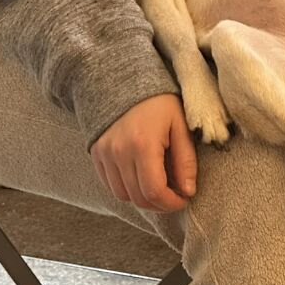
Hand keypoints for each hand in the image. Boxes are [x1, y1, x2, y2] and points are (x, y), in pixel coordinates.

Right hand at [90, 94, 196, 211]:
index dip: (171, 203)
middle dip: (159, 204)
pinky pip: (110, 184)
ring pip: (122, 195)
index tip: (184, 199)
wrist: (124, 79)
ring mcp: (104, 154)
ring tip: (159, 187)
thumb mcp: (180, 125)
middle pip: (138, 198)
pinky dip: (127, 188)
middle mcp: (119, 152)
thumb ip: (186, 160)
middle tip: (175, 196)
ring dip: (142, 198)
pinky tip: (142, 178)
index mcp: (143, 144)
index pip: (154, 191)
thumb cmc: (159, 101)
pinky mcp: (95, 154)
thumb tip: (188, 191)